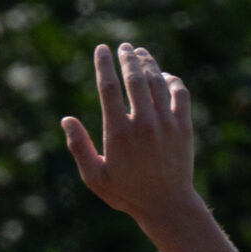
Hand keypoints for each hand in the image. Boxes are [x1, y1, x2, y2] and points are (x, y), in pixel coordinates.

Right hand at [61, 42, 197, 223]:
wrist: (166, 205)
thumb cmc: (126, 193)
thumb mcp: (95, 177)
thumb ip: (79, 147)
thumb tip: (66, 120)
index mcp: (118, 134)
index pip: (109, 88)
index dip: (104, 65)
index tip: (101, 49)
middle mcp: (143, 124)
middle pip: (134, 78)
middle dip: (127, 57)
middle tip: (123, 47)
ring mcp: (166, 123)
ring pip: (156, 81)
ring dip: (148, 63)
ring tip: (140, 53)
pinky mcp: (184, 125)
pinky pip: (179, 92)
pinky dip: (171, 79)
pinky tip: (163, 76)